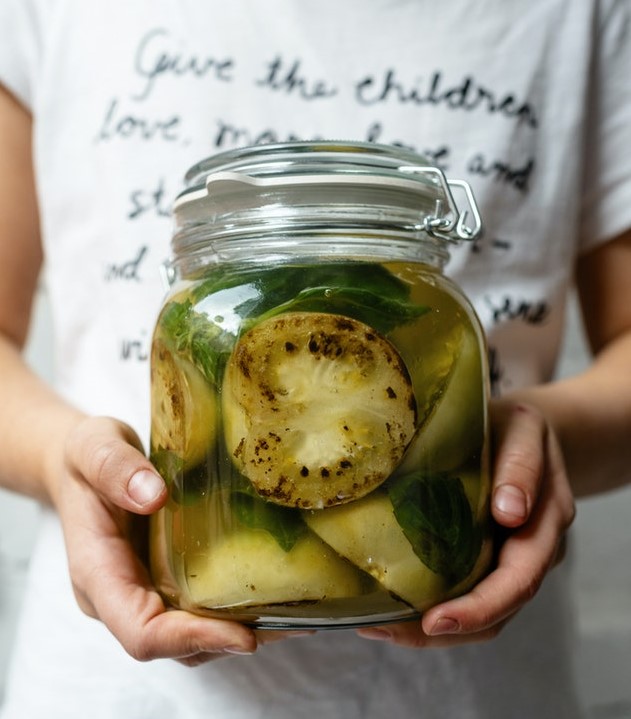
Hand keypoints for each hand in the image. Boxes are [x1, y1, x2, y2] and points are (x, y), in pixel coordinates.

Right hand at [57, 416, 296, 665]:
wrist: (83, 464)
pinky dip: (235, 609)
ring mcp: (143, 591)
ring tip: (294, 614)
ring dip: (239, 631)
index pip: (141, 631)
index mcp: (97, 573)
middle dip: (228, 640)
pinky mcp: (164, 580)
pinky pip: (198, 609)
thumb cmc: (84, 457)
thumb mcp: (92, 446)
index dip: (191, 639)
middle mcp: (121, 595)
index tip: (243, 634)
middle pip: (174, 644)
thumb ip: (113, 468)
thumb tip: (152, 495)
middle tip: (288, 623)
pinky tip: (276, 592)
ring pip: (190, 636)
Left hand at [356, 399, 575, 647]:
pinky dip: (430, 608)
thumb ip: (522, 466)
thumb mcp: (525, 430)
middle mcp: (529, 552)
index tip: (436, 620)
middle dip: (444, 630)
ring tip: (378, 626)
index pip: (518, 580)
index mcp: (544, 524)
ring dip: (430, 630)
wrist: (524, 432)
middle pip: (496, 611)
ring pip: (479, 615)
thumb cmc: (519, 428)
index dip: (480, 608)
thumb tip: (511, 512)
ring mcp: (507, 559)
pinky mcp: (484, 557)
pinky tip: (391, 605)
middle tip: (385, 630)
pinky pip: (463, 594)